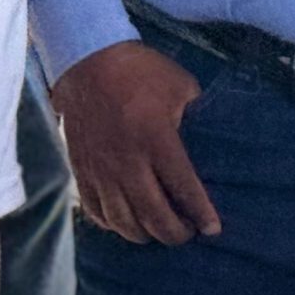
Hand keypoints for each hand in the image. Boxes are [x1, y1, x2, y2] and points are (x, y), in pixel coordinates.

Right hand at [51, 41, 220, 246]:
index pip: (183, 189)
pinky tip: (127, 222)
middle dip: (175, 233)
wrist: (87, 60)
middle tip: (188, 232)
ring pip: (123, 222)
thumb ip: (194, 115)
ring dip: (145, 234)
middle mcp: (128, 162)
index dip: (201, 214)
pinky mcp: (81, 170)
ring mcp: (101, 170)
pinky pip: (96, 212)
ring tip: (158, 230)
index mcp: (156, 139)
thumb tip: (208, 136)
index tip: (213, 229)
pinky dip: (114, 225)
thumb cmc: (139, 70)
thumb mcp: (179, 85)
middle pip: (154, 216)